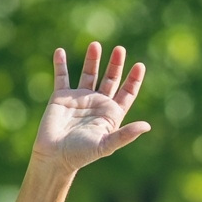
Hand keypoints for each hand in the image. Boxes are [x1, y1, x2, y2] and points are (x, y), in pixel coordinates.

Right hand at [33, 42, 148, 174]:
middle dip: (116, 65)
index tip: (140, 66)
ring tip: (95, 45)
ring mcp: (79, 99)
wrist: (54, 157)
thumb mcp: (106, 144)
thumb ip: (126, 135)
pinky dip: (60, 64)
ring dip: (92, 60)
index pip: (126, 93)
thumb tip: (147, 126)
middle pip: (110, 79)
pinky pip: (61, 77)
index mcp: (110, 114)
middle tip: (120, 49)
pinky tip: (60, 51)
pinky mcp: (61, 97)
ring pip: (88, 74)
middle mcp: (97, 104)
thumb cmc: (82, 154)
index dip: (133, 80)